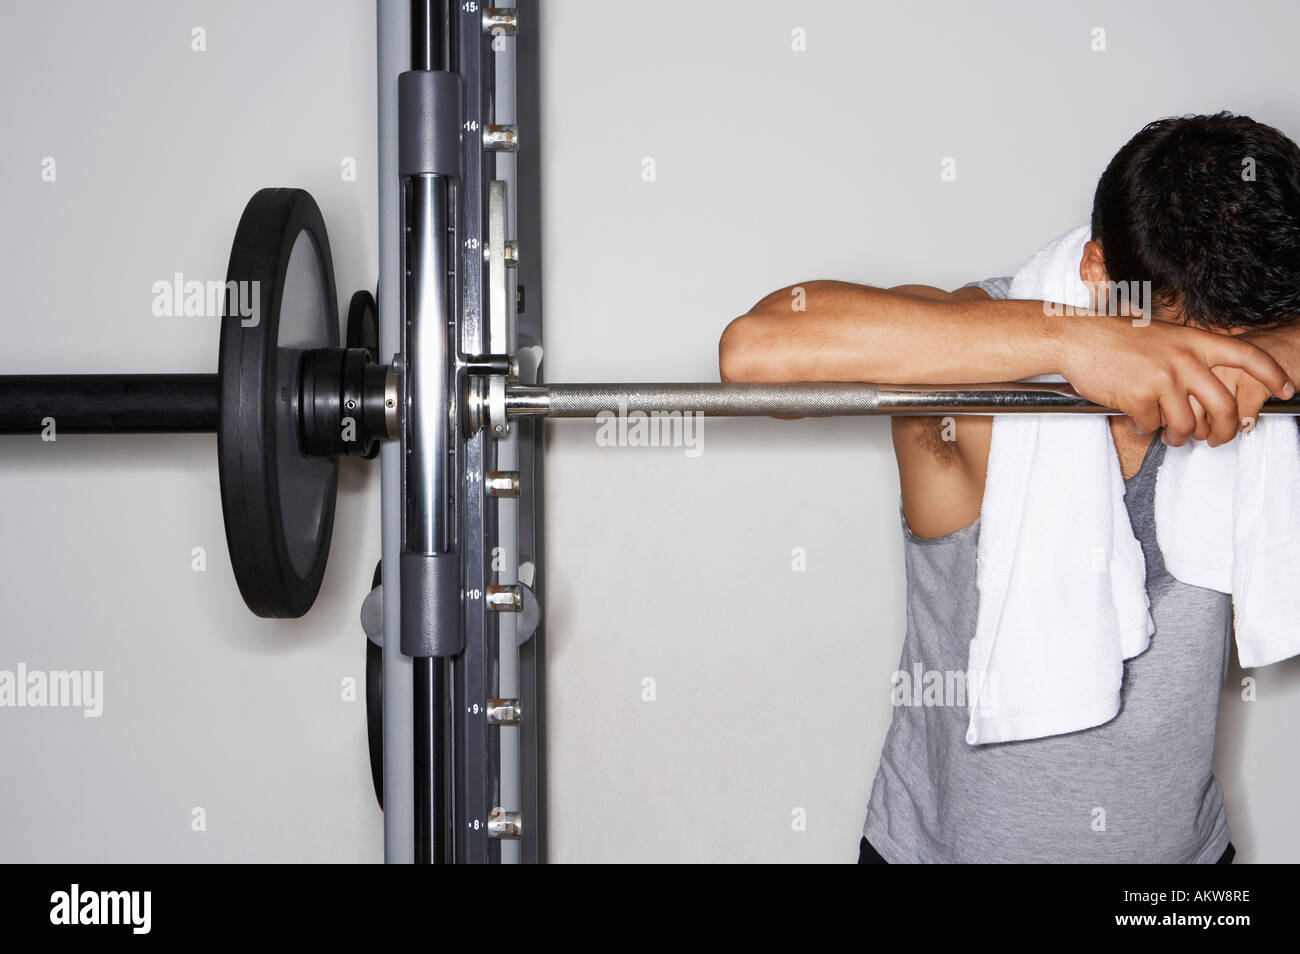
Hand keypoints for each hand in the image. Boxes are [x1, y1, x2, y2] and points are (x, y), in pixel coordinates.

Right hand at [1061, 315, 1295, 447]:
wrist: (1076, 338)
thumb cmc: (1114, 339)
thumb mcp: (1162, 337)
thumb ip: (1188, 357)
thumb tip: (1206, 394)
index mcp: (1194, 341)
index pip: (1247, 356)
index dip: (1273, 375)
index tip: (1286, 389)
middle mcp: (1185, 359)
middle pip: (1224, 406)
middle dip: (1226, 431)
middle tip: (1218, 440)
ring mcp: (1163, 379)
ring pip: (1188, 425)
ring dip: (1178, 437)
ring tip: (1168, 434)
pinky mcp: (1139, 397)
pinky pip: (1152, 427)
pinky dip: (1144, 429)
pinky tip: (1134, 418)